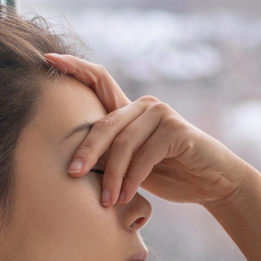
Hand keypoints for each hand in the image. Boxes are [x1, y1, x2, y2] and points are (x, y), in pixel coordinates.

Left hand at [44, 53, 253, 206]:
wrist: (213, 183)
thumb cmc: (172, 175)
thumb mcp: (134, 164)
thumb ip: (113, 154)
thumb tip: (73, 163)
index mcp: (131, 109)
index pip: (99, 80)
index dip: (74, 67)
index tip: (47, 59)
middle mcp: (145, 105)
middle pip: (105, 124)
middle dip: (86, 151)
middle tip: (72, 174)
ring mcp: (162, 114)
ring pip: (123, 144)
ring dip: (112, 176)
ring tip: (106, 201)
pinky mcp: (176, 130)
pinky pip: (144, 156)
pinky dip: (132, 179)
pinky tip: (126, 196)